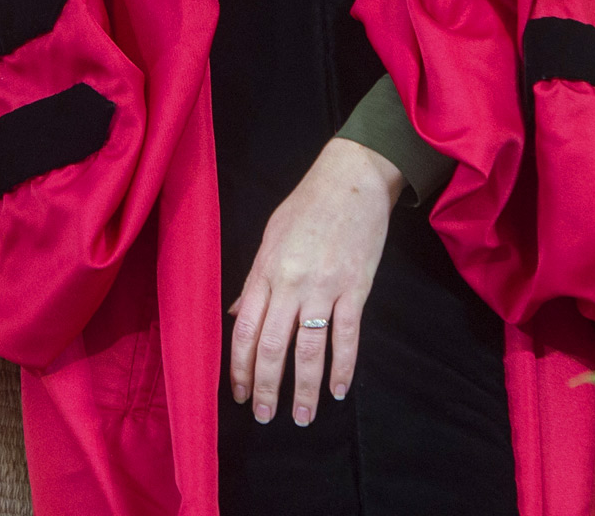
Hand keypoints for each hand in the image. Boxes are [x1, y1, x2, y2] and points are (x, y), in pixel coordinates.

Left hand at [228, 137, 402, 428]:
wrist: (353, 178)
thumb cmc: (308, 204)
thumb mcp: (270, 236)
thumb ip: (255, 280)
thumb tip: (237, 315)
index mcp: (265, 270)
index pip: (244, 329)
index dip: (239, 368)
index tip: (239, 394)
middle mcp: (291, 282)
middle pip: (271, 346)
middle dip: (266, 388)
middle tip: (264, 417)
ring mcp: (325, 287)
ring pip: (309, 349)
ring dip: (303, 388)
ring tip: (302, 417)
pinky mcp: (356, 287)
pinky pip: (347, 336)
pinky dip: (343, 368)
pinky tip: (338, 390)